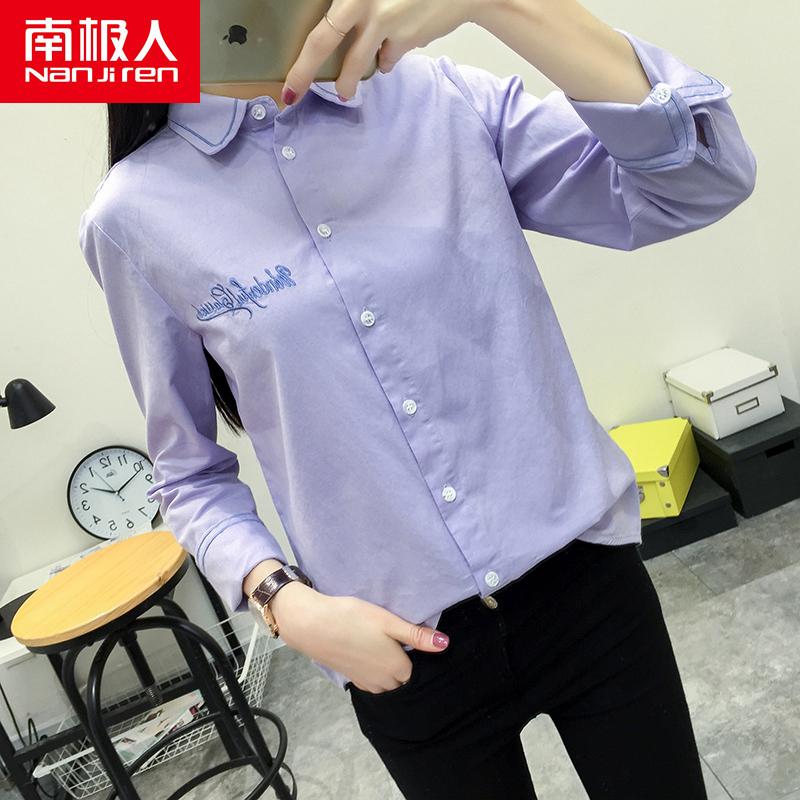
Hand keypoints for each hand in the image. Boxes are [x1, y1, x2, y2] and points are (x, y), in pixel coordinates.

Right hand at [269, 582, 449, 692]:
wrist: (312, 625)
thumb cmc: (354, 619)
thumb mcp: (388, 622)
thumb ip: (417, 636)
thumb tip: (445, 645)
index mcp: (397, 669)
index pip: (417, 668)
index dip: (415, 653)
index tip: (408, 636)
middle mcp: (384, 683)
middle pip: (403, 678)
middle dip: (403, 663)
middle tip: (395, 638)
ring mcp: (365, 683)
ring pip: (387, 681)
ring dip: (388, 668)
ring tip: (382, 644)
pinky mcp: (350, 678)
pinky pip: (371, 680)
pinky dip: (374, 670)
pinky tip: (366, 651)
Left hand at [281, 0, 482, 105]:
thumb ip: (359, 12)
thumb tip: (339, 39)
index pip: (319, 24)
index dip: (300, 52)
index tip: (287, 76)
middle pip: (323, 40)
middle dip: (305, 71)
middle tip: (293, 93)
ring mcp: (384, 18)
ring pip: (357, 63)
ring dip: (347, 82)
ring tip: (344, 93)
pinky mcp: (405, 37)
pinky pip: (387, 59)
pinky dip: (388, 58)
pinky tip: (399, 44)